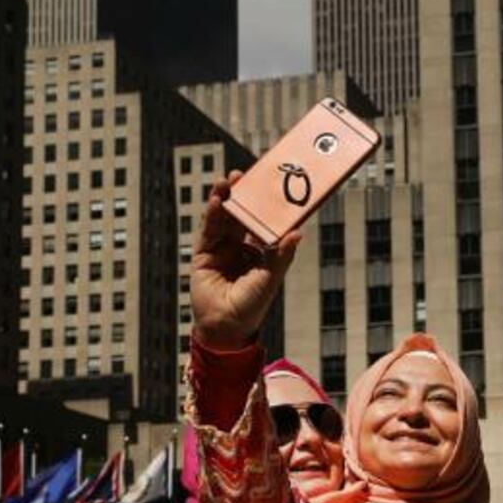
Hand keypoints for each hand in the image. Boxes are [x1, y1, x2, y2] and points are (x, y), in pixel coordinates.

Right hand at [190, 171, 301, 349]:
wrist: (225, 327)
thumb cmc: (252, 307)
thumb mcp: (270, 279)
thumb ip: (281, 255)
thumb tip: (298, 232)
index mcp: (260, 252)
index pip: (263, 223)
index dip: (266, 205)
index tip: (272, 186)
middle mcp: (241, 247)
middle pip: (242, 216)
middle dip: (244, 196)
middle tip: (248, 175)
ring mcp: (222, 249)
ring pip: (224, 218)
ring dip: (226, 198)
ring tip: (229, 179)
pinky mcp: (204, 254)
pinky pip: (209, 230)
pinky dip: (213, 214)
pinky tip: (218, 200)